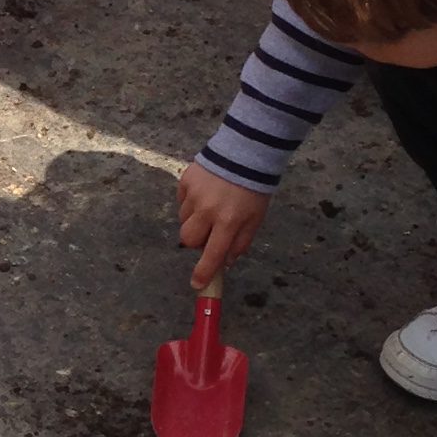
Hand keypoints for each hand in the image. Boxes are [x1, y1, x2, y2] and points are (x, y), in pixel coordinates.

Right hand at [177, 162, 267, 286]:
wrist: (245, 152)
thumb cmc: (253, 189)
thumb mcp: (255, 219)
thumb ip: (240, 242)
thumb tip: (225, 262)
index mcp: (228, 222)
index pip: (211, 254)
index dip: (203, 272)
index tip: (197, 284)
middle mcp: (207, 210)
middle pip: (188, 239)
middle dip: (196, 241)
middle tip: (208, 232)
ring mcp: (193, 195)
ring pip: (184, 220)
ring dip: (194, 220)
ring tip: (210, 206)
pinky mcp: (185, 181)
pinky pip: (182, 201)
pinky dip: (191, 202)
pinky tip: (205, 193)